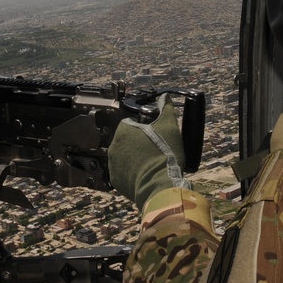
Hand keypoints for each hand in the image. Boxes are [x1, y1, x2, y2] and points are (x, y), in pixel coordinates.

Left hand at [108, 94, 190, 209]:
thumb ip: (166, 108)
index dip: (145, 128)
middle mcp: (113, 146)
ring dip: (135, 157)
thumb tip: (165, 98)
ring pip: (125, 156)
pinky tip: (145, 173)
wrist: (160, 185)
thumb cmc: (164, 153)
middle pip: (127, 140)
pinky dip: (132, 172)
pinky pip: (124, 173)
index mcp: (123, 130)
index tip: (155, 135)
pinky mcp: (116, 181)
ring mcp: (113, 165)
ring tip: (151, 162)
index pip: (132, 123)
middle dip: (139, 143)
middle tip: (155, 149)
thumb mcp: (169, 126)